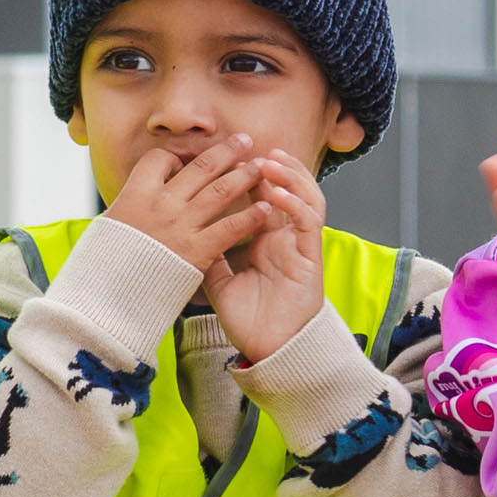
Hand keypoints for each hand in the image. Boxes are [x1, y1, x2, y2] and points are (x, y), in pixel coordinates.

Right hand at [109, 134, 266, 281]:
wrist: (108, 296)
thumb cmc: (105, 264)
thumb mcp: (109, 224)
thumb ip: (131, 206)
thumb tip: (138, 196)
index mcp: (136, 194)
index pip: (160, 159)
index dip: (175, 156)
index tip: (187, 160)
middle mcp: (161, 204)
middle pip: (200, 168)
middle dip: (225, 151)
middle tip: (244, 140)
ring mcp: (181, 226)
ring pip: (220, 191)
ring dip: (244, 176)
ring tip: (260, 166)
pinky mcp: (197, 251)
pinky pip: (230, 227)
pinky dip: (250, 216)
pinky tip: (265, 207)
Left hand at [205, 147, 329, 364]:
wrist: (271, 350)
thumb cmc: (250, 320)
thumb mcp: (219, 282)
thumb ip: (210, 256)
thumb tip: (186, 234)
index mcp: (265, 240)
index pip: (262, 197)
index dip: (248, 175)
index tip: (226, 157)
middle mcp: (285, 237)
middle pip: (286, 188)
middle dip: (271, 164)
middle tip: (250, 146)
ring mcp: (299, 244)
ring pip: (304, 196)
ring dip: (288, 176)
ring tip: (268, 160)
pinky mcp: (310, 255)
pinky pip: (307, 221)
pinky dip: (293, 203)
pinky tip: (276, 193)